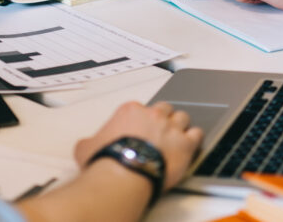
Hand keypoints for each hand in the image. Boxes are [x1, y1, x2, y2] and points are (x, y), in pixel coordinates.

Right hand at [74, 101, 201, 190]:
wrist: (124, 173)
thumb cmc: (107, 160)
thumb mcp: (86, 147)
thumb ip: (90, 141)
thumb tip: (86, 145)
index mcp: (130, 110)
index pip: (141, 108)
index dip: (142, 119)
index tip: (140, 129)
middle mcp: (153, 115)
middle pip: (164, 109)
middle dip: (163, 118)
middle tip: (159, 131)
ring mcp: (171, 128)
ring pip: (182, 117)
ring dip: (180, 126)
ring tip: (177, 136)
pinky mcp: (185, 144)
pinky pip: (197, 133)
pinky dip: (195, 137)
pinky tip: (192, 142)